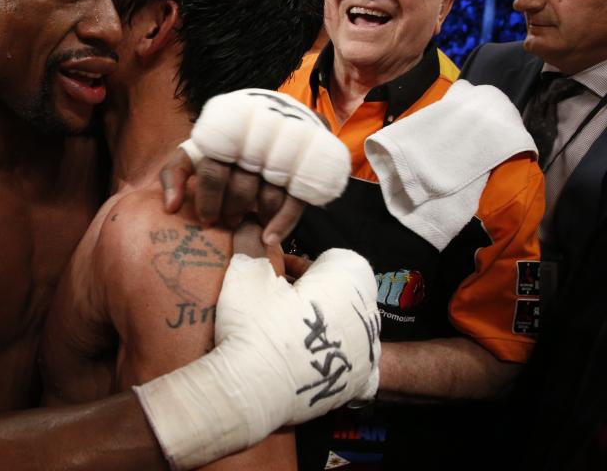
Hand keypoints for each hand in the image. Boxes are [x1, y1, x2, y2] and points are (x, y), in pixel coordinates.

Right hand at [134, 242, 380, 468]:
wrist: (256, 393)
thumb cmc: (256, 324)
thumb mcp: (247, 274)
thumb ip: (249, 242)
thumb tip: (245, 219)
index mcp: (348, 279)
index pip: (327, 259)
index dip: (295, 267)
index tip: (273, 278)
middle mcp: (366, 311)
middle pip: (333, 292)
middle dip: (305, 295)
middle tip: (271, 305)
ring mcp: (364, 350)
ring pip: (337, 324)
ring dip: (312, 324)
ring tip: (278, 335)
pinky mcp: (354, 381)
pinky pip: (337, 358)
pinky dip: (318, 356)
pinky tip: (291, 363)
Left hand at [161, 89, 348, 245]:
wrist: (275, 123)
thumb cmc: (225, 148)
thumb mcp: (195, 152)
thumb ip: (175, 172)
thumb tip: (171, 207)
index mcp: (225, 134)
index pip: (213, 171)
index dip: (207, 200)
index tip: (206, 219)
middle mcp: (256, 142)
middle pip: (241, 187)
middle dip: (231, 209)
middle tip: (227, 220)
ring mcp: (283, 155)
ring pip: (269, 195)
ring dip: (256, 217)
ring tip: (248, 223)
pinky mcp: (303, 169)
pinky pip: (295, 201)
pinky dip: (282, 223)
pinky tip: (268, 238)